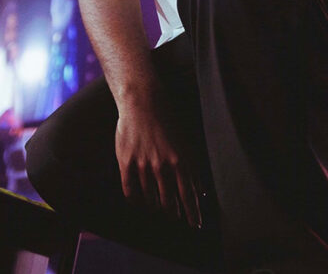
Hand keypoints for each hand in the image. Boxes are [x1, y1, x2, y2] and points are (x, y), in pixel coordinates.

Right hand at [115, 94, 202, 227]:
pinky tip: (139, 203)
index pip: (188, 196)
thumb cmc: (167, 120)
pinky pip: (130, 190)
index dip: (192, 213)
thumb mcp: (186, 143)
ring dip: (156, 207)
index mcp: (180, 161)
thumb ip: (193, 168)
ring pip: (150, 198)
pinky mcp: (127, 162)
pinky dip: (135, 200)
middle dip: (174, 214)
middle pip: (169, 202)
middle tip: (176, 220)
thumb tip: (200, 191)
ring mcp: (144, 165)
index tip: (195, 225)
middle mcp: (163, 166)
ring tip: (159, 211)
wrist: (143, 102)